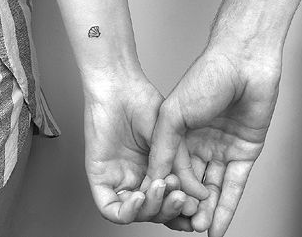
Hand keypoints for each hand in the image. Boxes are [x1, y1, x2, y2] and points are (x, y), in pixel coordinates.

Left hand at [83, 70, 204, 226]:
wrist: (119, 88)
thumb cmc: (143, 104)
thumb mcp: (173, 140)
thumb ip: (183, 169)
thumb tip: (201, 195)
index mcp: (157, 168)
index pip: (171, 200)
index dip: (184, 209)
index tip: (197, 206)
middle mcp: (139, 176)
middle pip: (156, 211)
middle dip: (170, 210)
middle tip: (181, 198)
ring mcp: (120, 178)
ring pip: (136, 213)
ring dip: (152, 209)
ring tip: (161, 187)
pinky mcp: (100, 178)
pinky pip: (111, 209)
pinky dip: (127, 212)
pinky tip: (140, 197)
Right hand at [147, 45, 280, 235]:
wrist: (243, 62)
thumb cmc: (206, 77)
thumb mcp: (173, 114)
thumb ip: (163, 148)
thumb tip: (156, 178)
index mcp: (179, 132)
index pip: (171, 168)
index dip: (169, 188)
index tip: (164, 205)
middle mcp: (200, 142)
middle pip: (191, 181)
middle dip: (187, 205)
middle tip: (184, 224)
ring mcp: (222, 147)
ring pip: (212, 187)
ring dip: (206, 210)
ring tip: (199, 228)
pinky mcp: (244, 151)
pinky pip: (234, 184)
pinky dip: (226, 206)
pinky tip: (217, 225)